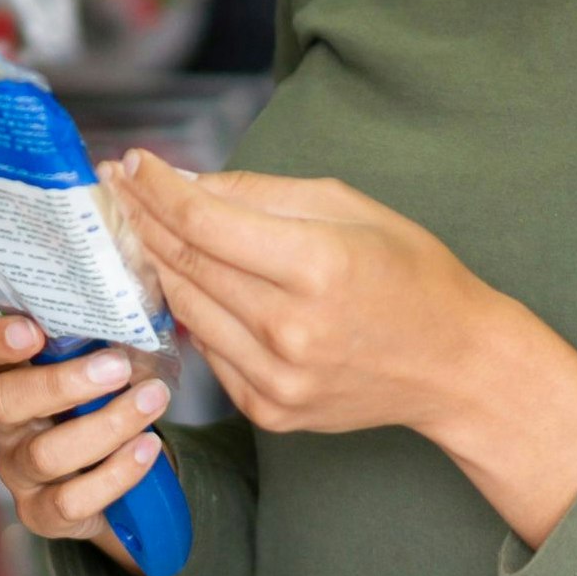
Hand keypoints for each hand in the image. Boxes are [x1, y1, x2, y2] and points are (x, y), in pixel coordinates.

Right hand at [0, 313, 170, 575]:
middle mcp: (2, 424)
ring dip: (107, 425)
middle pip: (3, 402)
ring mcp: (17, 472)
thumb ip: (106, 339)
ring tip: (152, 400)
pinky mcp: (41, 514)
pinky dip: (117, 473)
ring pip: (45, 454)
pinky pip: (72, 500)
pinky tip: (148, 448)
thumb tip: (138, 310)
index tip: (32, 330)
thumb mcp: (105, 365)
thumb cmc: (109, 403)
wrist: (126, 475)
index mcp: (9, 375)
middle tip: (118, 367)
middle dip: (61, 384)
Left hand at [106, 149, 576, 546]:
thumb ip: (259, 194)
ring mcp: (276, 379)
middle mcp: (290, 329)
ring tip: (143, 230)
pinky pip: (208, 351)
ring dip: (157, 266)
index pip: (204, 222)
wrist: (457, 366)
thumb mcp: (349, 207)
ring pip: (185, 309)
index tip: (132, 164)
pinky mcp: (269, 411)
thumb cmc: (410, 275)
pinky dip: (195, 314)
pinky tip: (194, 285)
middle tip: (119, 191)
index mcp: (317, 266)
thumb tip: (184, 183)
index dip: (157, 190)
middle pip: (184, 265)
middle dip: (144, 220)